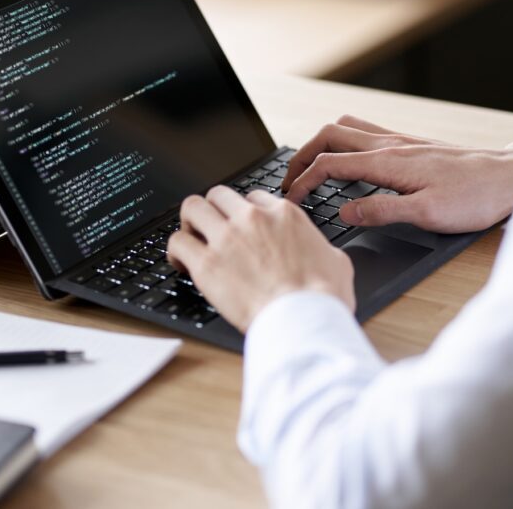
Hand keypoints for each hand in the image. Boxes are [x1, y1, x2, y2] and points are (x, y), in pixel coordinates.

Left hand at [167, 186, 354, 332]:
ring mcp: (227, 238)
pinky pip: (178, 242)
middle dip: (214, 210)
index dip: (244, 213)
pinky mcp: (207, 264)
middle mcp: (252, 219)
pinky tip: (180, 262)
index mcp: (283, 215)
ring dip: (190, 222)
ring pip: (193, 207)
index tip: (241, 227)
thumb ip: (319, 247)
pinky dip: (176, 250)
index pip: (253, 197)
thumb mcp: (336, 260)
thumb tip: (320, 252)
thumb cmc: (323, 297)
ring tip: (192, 239)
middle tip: (212, 229)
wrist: (305, 319)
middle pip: (218, 195)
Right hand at [282, 115, 512, 233]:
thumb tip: (343, 212)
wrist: (509, 178)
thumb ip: (381, 211)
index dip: (302, 182)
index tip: (290, 201)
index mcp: (388, 162)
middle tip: (288, 182)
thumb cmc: (475, 197)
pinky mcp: (410, 144)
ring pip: (345, 128)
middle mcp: (390, 144)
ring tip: (308, 169)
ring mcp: (399, 140)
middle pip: (329, 136)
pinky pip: (364, 132)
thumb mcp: (427, 214)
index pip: (329, 165)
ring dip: (320, 144)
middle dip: (301, 156)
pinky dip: (342, 142)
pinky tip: (346, 160)